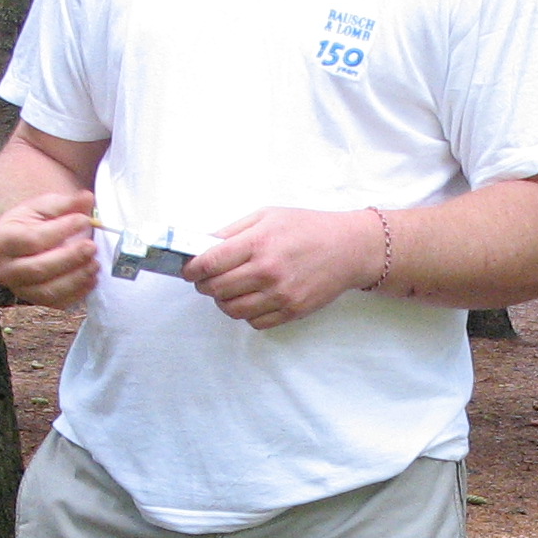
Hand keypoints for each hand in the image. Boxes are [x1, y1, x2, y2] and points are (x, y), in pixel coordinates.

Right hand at [0, 181, 99, 305]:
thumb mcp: (45, 207)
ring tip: (95, 264)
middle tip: (92, 246)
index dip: (61, 231)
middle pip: (39, 268)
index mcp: (3, 240)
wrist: (25, 242)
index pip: (32, 239)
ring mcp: (20, 288)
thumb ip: (66, 203)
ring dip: (76, 278)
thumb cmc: (35, 221)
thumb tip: (87, 198)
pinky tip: (92, 278)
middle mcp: (5, 269)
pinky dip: (78, 293)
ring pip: (48, 291)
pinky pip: (58, 303)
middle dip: (70, 258)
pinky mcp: (36, 301)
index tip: (83, 220)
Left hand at [183, 207, 381, 329]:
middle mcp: (268, 270)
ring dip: (222, 301)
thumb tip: (202, 246)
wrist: (349, 248)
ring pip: (232, 309)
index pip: (210, 262)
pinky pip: (255, 322)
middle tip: (205, 280)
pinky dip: (246, 313)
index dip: (192, 269)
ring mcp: (281, 294)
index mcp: (259, 242)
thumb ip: (233, 231)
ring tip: (227, 290)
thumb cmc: (307, 227)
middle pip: (216, 288)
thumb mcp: (267, 215)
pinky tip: (251, 299)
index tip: (189, 270)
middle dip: (204, 285)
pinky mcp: (292, 311)